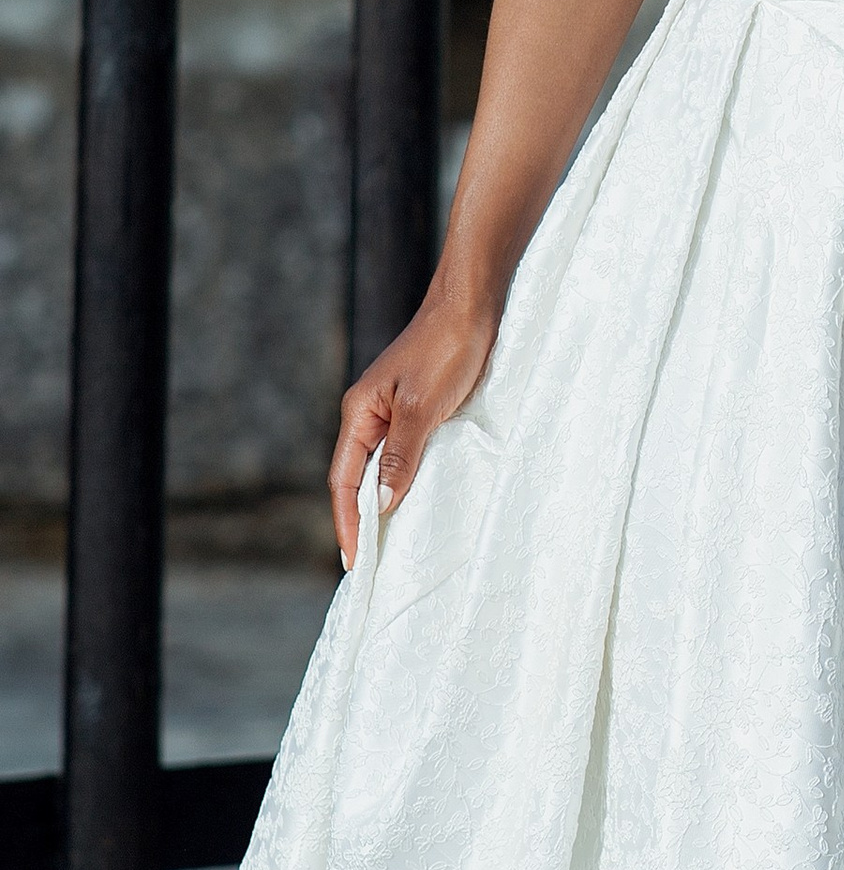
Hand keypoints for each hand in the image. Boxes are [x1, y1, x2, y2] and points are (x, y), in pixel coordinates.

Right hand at [328, 284, 499, 568]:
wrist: (474, 305)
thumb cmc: (447, 349)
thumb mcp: (424, 408)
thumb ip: (402, 456)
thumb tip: (383, 505)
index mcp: (360, 413)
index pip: (344, 480)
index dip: (348, 522)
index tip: (355, 561)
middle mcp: (370, 414)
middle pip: (358, 478)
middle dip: (362, 520)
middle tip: (372, 565)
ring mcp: (394, 411)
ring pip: (383, 467)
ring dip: (385, 503)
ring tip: (393, 544)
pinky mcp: (420, 408)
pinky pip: (406, 454)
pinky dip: (407, 481)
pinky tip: (418, 501)